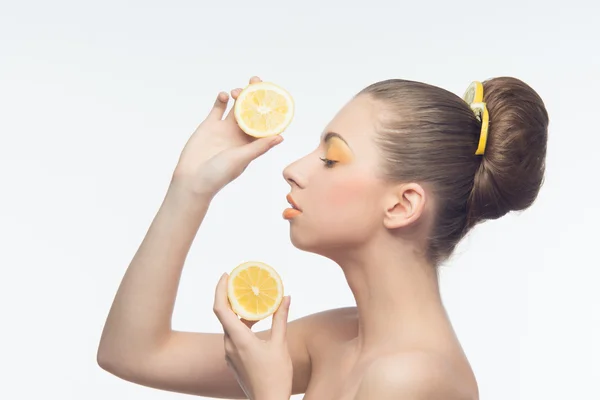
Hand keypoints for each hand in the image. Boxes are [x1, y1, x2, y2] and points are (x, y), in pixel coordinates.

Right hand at [173, 76, 283, 197]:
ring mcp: (225, 129)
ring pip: (236, 107)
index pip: (265, 123)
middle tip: (257, 81)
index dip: (271, 110)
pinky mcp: (209, 125)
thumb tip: (280, 137)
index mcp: (251, 143)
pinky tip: (224, 95)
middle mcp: (240, 134)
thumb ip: (258, 147)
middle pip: (252, 111)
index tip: (275, 96)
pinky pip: (218, 108)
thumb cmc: (219, 175)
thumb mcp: (241, 159)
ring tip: (239, 90)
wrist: (191, 179)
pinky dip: (221, 99)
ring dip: (239, 95)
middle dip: (255, 96)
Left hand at [213, 273, 292, 399]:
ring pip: (230, 325)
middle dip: (232, 296)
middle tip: (242, 282)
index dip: (220, 289)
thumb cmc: (275, 377)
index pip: (221, 308)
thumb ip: (281, 319)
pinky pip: (233, 336)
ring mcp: (229, 354)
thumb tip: (286, 297)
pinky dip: (242, 324)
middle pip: (224, 314)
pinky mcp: (233, 360)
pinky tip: (256, 322)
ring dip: (240, 312)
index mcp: (238, 339)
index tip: (226, 274)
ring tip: (254, 301)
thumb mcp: (280, 345)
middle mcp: (229, 345)